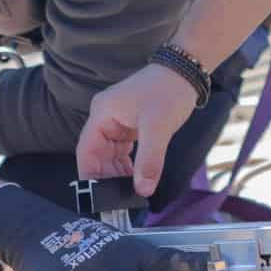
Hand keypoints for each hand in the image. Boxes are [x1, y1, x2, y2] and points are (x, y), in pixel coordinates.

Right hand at [77, 62, 197, 195]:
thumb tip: (143, 189)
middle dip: (107, 177)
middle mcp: (105, 117)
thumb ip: (149, 161)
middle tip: (119, 199)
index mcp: (102, 114)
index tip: (98, 197)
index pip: (86, 151)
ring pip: (109, 155)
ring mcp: (117, 121)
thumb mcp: (158, 128)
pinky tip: (137, 177)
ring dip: (118, 173)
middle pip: (96, 155)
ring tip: (129, 191)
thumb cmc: (167, 91)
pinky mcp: (129, 125)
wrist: (184, 71)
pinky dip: (128, 165)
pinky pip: (122, 151)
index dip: (90, 176)